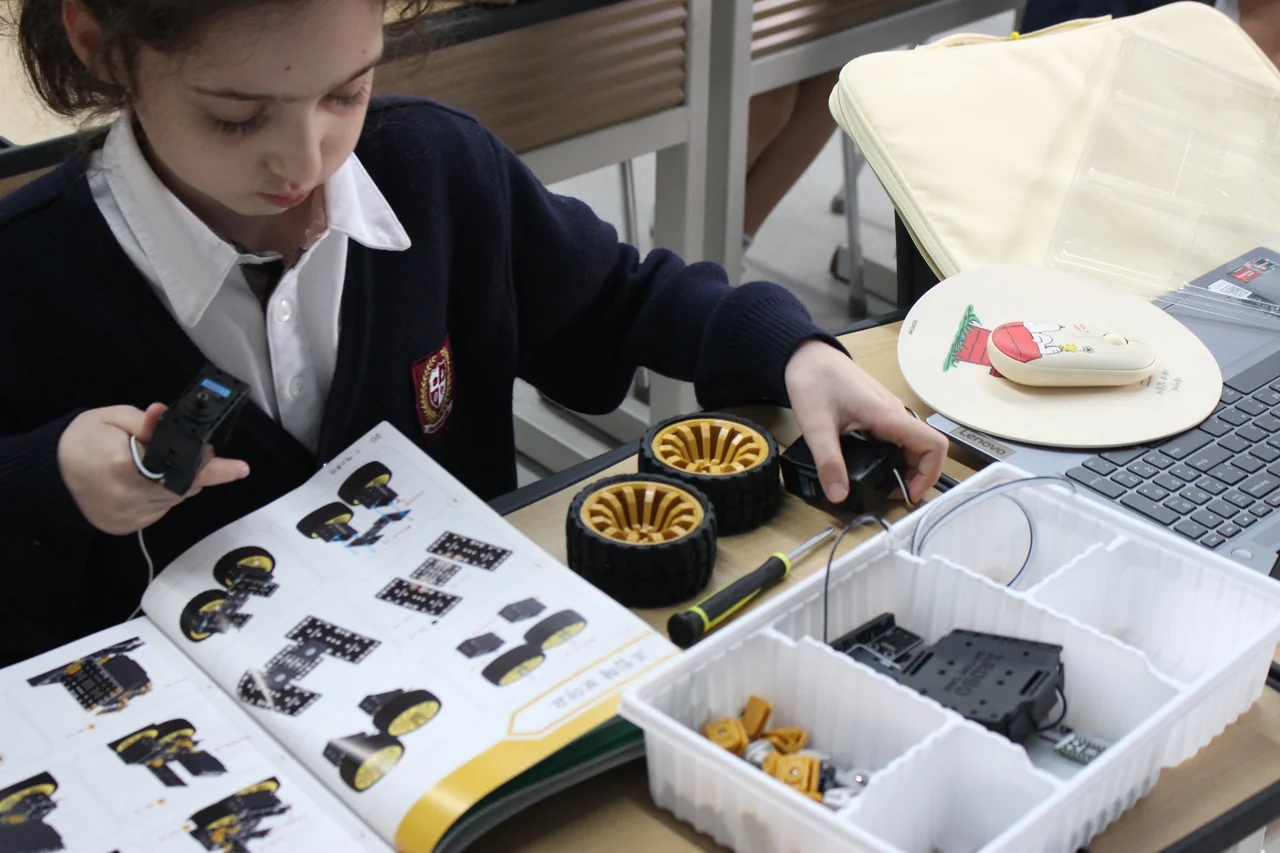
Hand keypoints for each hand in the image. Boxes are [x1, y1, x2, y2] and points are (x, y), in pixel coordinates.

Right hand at [57, 404, 249, 534]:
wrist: (45, 478)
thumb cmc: (76, 442)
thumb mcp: (108, 418)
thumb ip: (144, 420)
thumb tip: (167, 416)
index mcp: (124, 467)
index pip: (179, 470)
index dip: (212, 469)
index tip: (239, 468)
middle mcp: (130, 497)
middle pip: (185, 486)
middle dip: (201, 468)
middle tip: (202, 452)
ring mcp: (129, 516)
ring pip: (176, 499)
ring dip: (180, 481)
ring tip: (161, 462)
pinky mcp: (127, 527)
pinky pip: (161, 509)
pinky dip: (164, 494)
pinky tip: (149, 479)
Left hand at [784, 339, 947, 504]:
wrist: (807, 355)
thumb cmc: (814, 380)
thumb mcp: (816, 425)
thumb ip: (828, 461)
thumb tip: (838, 495)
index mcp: (887, 415)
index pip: (933, 444)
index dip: (929, 474)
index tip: (909, 494)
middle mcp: (894, 414)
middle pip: (925, 450)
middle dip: (915, 477)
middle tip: (889, 497)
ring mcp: (888, 414)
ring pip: (911, 446)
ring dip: (904, 469)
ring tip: (881, 488)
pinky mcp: (878, 415)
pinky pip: (896, 440)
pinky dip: (892, 458)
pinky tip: (871, 469)